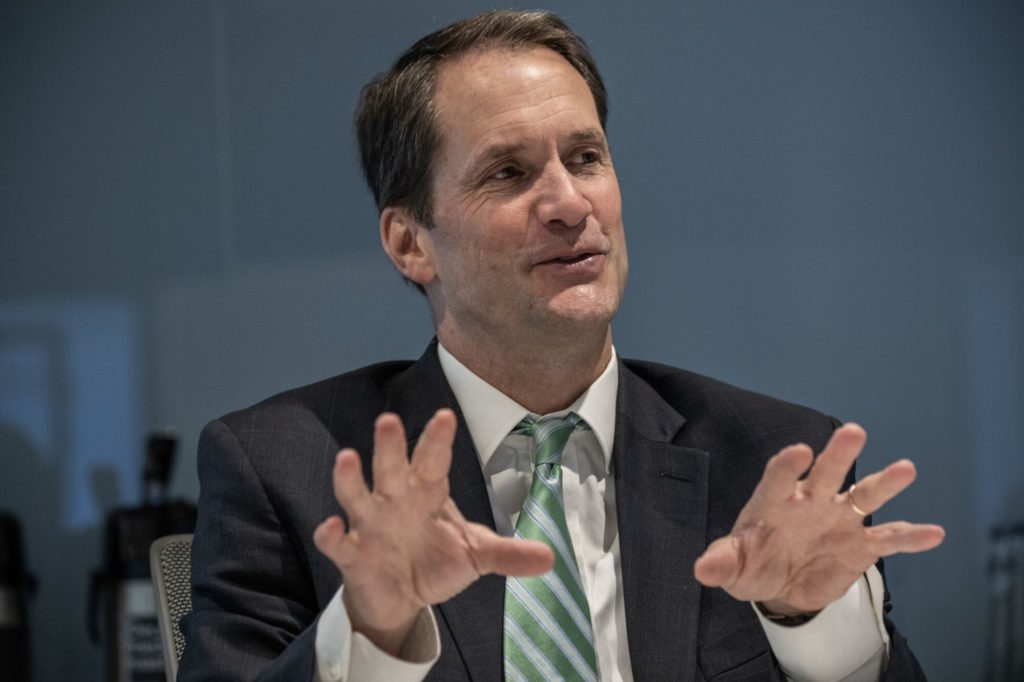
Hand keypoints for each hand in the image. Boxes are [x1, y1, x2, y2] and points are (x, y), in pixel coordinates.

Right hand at [313, 409, 552, 654]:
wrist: (401, 598)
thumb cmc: (436, 561)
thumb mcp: (476, 556)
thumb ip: (508, 554)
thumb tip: (551, 558)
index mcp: (427, 493)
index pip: (433, 461)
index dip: (437, 440)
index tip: (445, 416)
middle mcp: (395, 501)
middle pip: (391, 468)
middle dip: (390, 446)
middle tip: (389, 420)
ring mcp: (370, 526)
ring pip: (357, 495)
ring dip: (351, 478)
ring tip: (347, 457)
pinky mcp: (353, 556)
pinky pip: (338, 543)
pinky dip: (332, 535)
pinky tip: (331, 526)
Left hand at [693, 423, 944, 615]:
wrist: (779, 586)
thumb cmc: (752, 564)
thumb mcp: (732, 566)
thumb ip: (720, 563)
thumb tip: (702, 569)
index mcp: (774, 500)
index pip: (779, 477)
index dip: (788, 465)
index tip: (799, 451)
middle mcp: (811, 502)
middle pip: (826, 472)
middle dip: (838, 453)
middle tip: (853, 431)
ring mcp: (838, 520)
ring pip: (863, 495)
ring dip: (884, 482)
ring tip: (905, 469)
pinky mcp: (860, 545)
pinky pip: (888, 538)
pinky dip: (910, 536)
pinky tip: (933, 533)